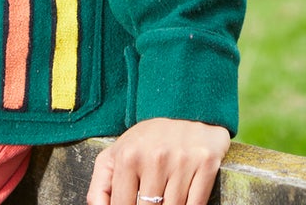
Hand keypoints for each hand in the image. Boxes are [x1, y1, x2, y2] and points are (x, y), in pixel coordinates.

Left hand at [86, 116, 230, 204]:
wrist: (187, 109)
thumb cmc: (147, 140)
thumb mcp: (115, 156)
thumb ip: (99, 188)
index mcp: (128, 156)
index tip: (134, 204)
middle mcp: (156, 157)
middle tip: (150, 202)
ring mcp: (183, 160)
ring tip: (164, 199)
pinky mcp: (206, 163)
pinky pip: (196, 204)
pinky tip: (183, 199)